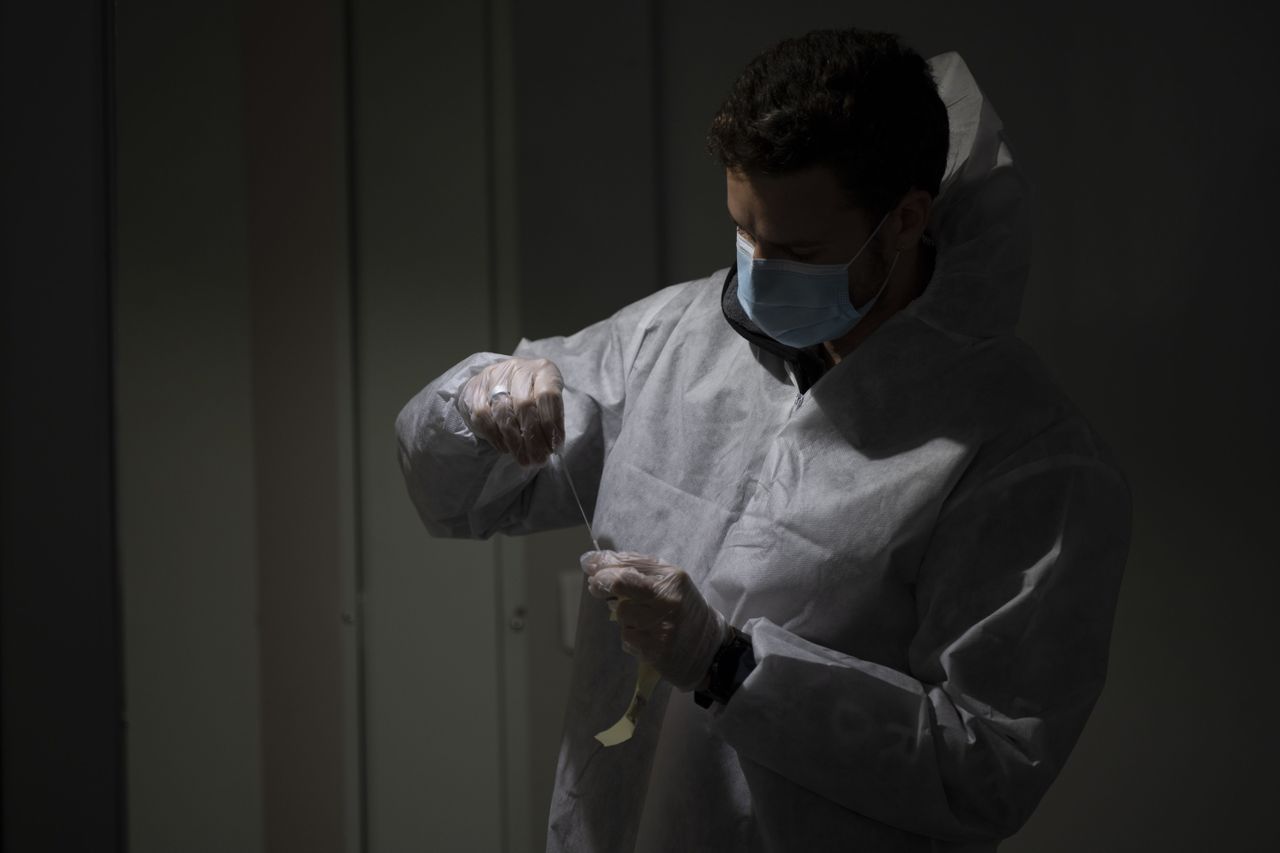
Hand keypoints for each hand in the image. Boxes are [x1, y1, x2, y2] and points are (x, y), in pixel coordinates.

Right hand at [457, 357, 564, 465]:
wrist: (501, 380)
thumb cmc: (532, 394)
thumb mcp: (548, 401)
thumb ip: (550, 419)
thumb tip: (552, 447)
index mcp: (543, 370)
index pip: (548, 396)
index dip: (552, 424)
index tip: (555, 447)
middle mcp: (518, 369)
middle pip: (525, 405)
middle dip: (533, 438)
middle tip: (539, 460)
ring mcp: (494, 377)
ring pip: (503, 413)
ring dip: (515, 442)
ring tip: (524, 460)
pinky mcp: (474, 389)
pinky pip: (483, 417)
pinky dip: (496, 438)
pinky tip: (506, 449)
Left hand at [582, 550, 728, 691]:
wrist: (709, 648)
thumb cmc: (684, 610)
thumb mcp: (670, 582)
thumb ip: (638, 569)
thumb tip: (595, 562)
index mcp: (672, 577)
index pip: (628, 564)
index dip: (602, 564)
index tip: (590, 566)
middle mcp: (667, 599)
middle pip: (619, 583)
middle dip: (601, 583)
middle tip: (596, 587)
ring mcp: (661, 625)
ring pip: (621, 614)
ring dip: (624, 617)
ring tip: (642, 621)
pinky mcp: (655, 650)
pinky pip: (627, 638)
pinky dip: (632, 638)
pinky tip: (648, 638)